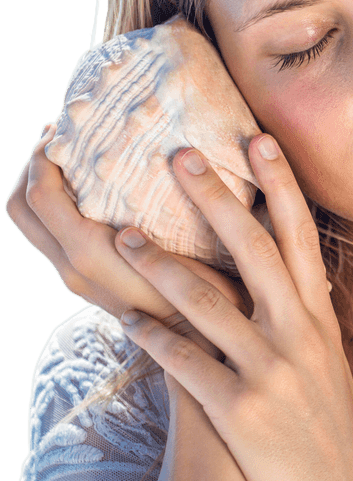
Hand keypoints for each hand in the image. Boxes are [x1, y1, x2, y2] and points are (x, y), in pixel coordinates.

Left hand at [5, 122, 250, 345]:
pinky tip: (89, 191)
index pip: (41, 195)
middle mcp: (71, 268)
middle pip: (20, 208)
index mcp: (90, 255)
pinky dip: (55, 206)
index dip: (45, 157)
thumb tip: (180, 154)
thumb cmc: (205, 299)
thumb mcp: (190, 251)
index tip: (64, 129)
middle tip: (59, 138)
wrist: (199, 350)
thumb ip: (172, 211)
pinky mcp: (83, 281)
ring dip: (40, 186)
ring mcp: (74, 277)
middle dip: (32, 166)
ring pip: (31, 224)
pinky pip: (49, 236)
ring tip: (70, 158)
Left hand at [111, 135, 352, 480]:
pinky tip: (123, 319)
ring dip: (161, 265)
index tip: (257, 140)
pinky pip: (185, 363)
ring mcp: (270, 373)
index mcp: (320, 322)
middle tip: (180, 154)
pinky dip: (152, 336)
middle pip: (254, 252)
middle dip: (216, 199)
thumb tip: (291, 281)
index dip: (279, 186)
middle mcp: (299, 337)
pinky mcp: (240, 412)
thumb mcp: (330, 369)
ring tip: (123, 235)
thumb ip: (308, 322)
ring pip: (208, 302)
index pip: (299, 239)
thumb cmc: (331, 438)